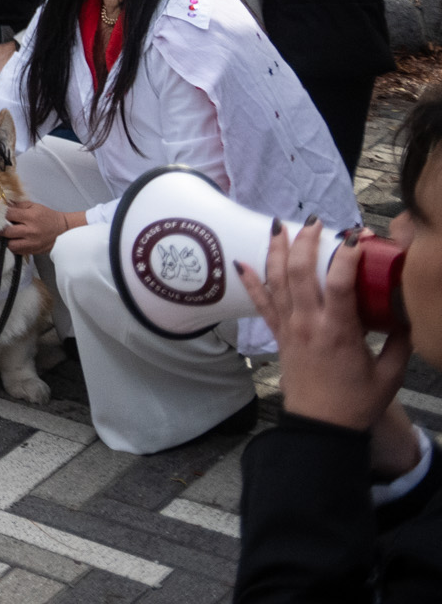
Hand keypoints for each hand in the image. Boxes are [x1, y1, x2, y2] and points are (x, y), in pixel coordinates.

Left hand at [1, 196, 85, 256]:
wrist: (63, 230)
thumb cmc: (47, 216)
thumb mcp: (34, 206)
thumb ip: (18, 205)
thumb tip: (3, 205)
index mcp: (31, 217)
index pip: (8, 215)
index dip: (1, 214)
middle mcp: (31, 231)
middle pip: (7, 231)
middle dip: (1, 228)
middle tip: (1, 226)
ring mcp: (32, 243)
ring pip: (10, 245)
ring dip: (7, 240)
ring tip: (8, 235)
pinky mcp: (33, 251)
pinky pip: (17, 252)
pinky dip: (14, 247)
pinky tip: (15, 241)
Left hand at [239, 217, 415, 464]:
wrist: (322, 426)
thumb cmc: (358, 401)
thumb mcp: (390, 373)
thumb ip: (400, 341)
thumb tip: (407, 314)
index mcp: (339, 331)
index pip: (338, 283)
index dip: (345, 255)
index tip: (355, 235)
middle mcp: (308, 323)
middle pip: (299, 272)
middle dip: (305, 241)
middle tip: (315, 222)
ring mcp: (289, 327)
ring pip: (275, 280)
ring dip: (276, 250)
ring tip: (280, 225)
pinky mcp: (277, 335)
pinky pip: (260, 303)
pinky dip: (250, 280)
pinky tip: (240, 261)